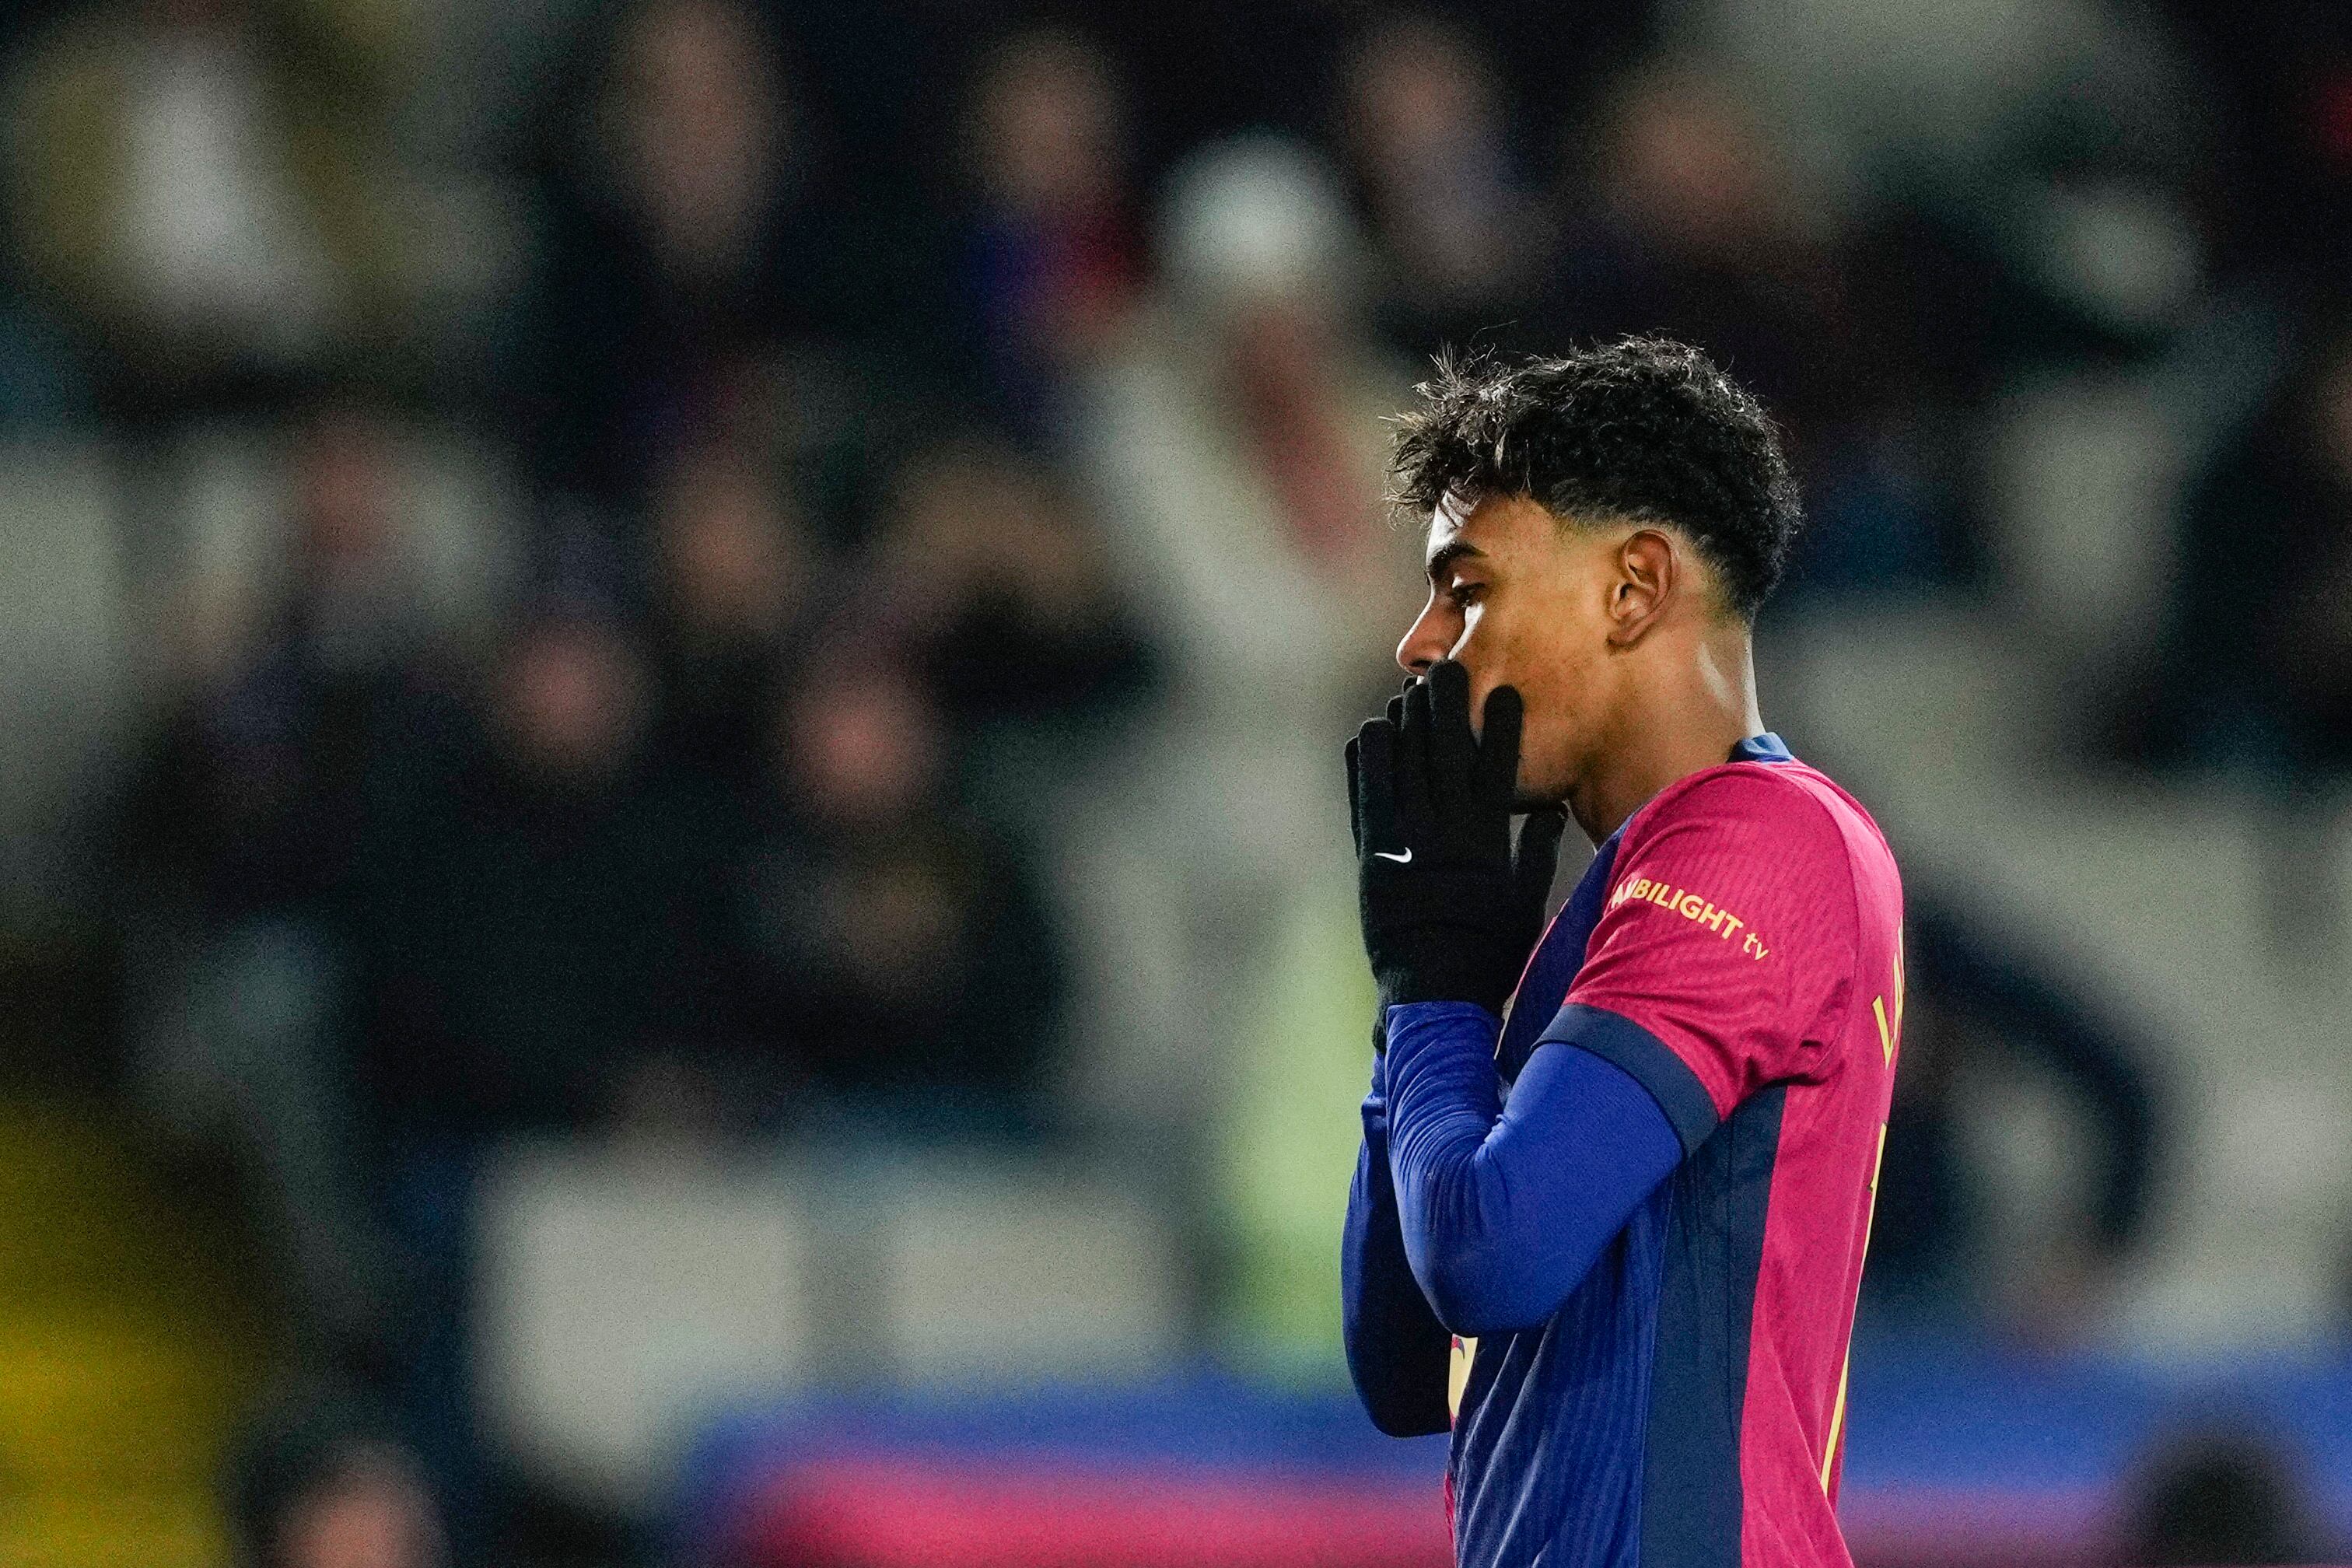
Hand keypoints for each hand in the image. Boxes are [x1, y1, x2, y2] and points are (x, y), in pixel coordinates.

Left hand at [1346, 660, 1567, 1024]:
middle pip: (1442, 756)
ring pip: (1400, 769)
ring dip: (1403, 726)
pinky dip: (1365, 764)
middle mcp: (1444, 835)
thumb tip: (1550, 810)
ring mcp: (1403, 844)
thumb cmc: (1488, 951)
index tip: (1505, 692)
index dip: (1501, 729)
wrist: (1433, 991)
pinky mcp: (1370, 857)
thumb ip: (1535, 854)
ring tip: (1405, 693)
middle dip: (1444, 708)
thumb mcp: (1524, 904)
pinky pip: (1365, 799)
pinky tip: (1367, 732)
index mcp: (1486, 843)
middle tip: (1445, 669)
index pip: (1497, 771)